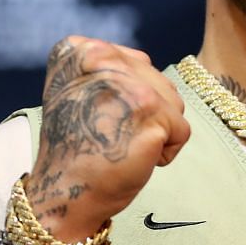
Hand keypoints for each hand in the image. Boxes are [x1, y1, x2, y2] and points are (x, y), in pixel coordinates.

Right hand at [28, 37, 189, 239]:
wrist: (64, 193)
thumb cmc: (75, 150)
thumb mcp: (76, 93)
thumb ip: (104, 68)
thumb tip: (145, 63)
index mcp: (80, 50)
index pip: (135, 63)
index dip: (126, 98)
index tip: (98, 118)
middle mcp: (102, 58)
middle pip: (156, 80)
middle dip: (145, 114)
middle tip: (111, 136)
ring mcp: (126, 83)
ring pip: (173, 102)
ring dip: (157, 130)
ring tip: (122, 145)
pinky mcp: (149, 111)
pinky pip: (181, 130)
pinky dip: (164, 152)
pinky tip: (134, 159)